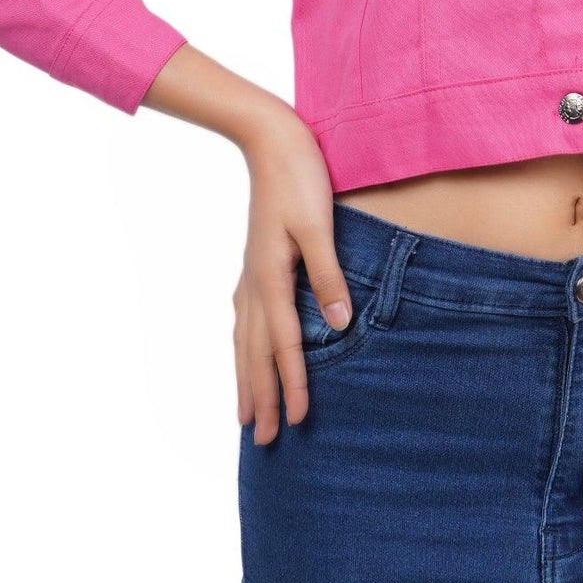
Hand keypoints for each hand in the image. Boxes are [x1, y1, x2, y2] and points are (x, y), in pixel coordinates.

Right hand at [232, 109, 351, 443]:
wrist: (272, 140)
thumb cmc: (300, 178)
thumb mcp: (319, 225)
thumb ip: (329, 275)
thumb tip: (339, 324)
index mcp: (271, 277)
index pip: (283, 345)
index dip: (292, 385)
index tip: (298, 422)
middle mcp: (254, 282)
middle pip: (255, 353)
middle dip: (261, 398)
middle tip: (264, 442)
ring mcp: (249, 274)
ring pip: (244, 341)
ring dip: (247, 380)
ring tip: (246, 415)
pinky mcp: (254, 263)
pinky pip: (244, 320)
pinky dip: (242, 348)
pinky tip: (244, 353)